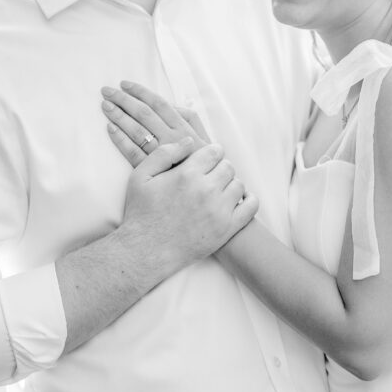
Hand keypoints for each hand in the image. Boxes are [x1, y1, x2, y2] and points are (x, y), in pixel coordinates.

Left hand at [102, 81, 208, 167]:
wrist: (204, 192)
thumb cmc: (204, 164)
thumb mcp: (205, 139)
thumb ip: (191, 120)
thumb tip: (174, 105)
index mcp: (184, 129)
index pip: (160, 104)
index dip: (141, 92)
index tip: (125, 84)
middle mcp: (172, 139)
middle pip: (144, 114)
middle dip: (124, 100)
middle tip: (107, 91)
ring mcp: (161, 156)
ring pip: (137, 131)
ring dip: (119, 116)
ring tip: (105, 106)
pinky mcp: (152, 171)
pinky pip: (132, 153)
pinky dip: (120, 140)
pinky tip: (110, 129)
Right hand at [117, 138, 258, 267]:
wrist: (146, 251)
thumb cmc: (141, 213)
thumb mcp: (141, 176)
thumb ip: (164, 153)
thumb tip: (189, 140)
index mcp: (186, 174)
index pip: (214, 151)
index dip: (209, 154)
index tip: (205, 161)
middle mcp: (206, 190)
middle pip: (228, 166)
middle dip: (219, 169)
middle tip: (208, 178)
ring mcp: (219, 210)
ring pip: (238, 184)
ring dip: (229, 185)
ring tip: (217, 192)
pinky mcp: (227, 229)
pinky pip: (251, 206)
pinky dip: (248, 200)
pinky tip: (235, 202)